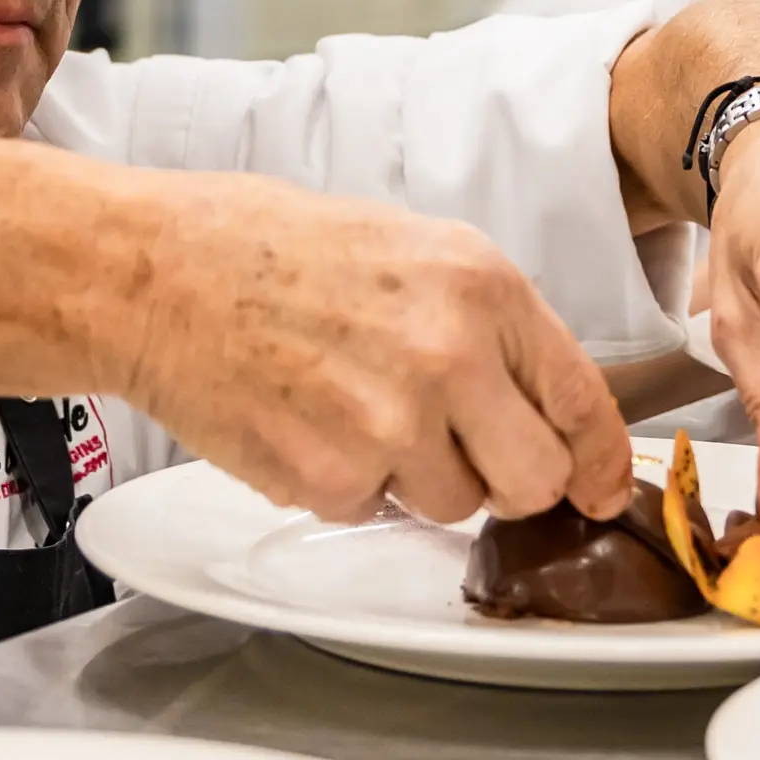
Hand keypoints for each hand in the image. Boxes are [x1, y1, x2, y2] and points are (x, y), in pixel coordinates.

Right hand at [116, 174, 637, 529]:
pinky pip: (375, 510)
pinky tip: (308, 421)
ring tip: (354, 408)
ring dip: (419, 478)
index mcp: (482, 287)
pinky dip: (348, 484)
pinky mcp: (330, 478)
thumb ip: (488, 327)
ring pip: (455, 507)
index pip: (582, 401)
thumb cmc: (272, 249)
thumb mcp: (413, 251)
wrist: (157, 273)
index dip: (601, 461)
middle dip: (510, 481)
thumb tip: (544, 409)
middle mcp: (450, 357)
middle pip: (536, 481)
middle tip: (464, 453)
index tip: (603, 490)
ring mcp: (390, 425)